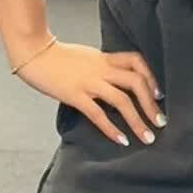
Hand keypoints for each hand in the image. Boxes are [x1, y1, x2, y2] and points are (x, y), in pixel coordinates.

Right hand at [17, 39, 165, 147]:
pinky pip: (97, 113)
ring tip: (147, 137)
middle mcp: (101, 69)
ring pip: (122, 100)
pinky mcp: (74, 94)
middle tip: (160, 122)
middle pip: (136, 82)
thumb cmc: (57, 57)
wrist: (33, 52)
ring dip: (138, 120)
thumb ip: (101, 67)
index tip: (158, 94)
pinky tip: (121, 140)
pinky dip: (111, 129)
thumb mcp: (85, 57)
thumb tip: (113, 82)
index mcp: (104, 58)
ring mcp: (89, 82)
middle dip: (151, 104)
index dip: (151, 77)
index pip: (136, 61)